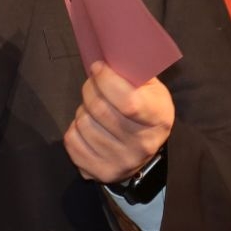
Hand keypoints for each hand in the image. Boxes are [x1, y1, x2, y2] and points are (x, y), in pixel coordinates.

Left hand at [63, 61, 173, 184]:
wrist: (145, 148)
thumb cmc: (144, 108)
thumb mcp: (150, 87)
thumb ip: (133, 72)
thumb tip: (106, 56)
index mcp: (159, 119)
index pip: (127, 102)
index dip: (107, 80)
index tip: (99, 67)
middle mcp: (142, 146)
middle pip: (100, 110)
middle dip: (90, 88)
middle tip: (93, 83)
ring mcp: (121, 163)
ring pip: (83, 123)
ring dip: (83, 110)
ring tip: (94, 109)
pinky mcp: (100, 173)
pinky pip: (72, 141)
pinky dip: (74, 128)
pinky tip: (88, 126)